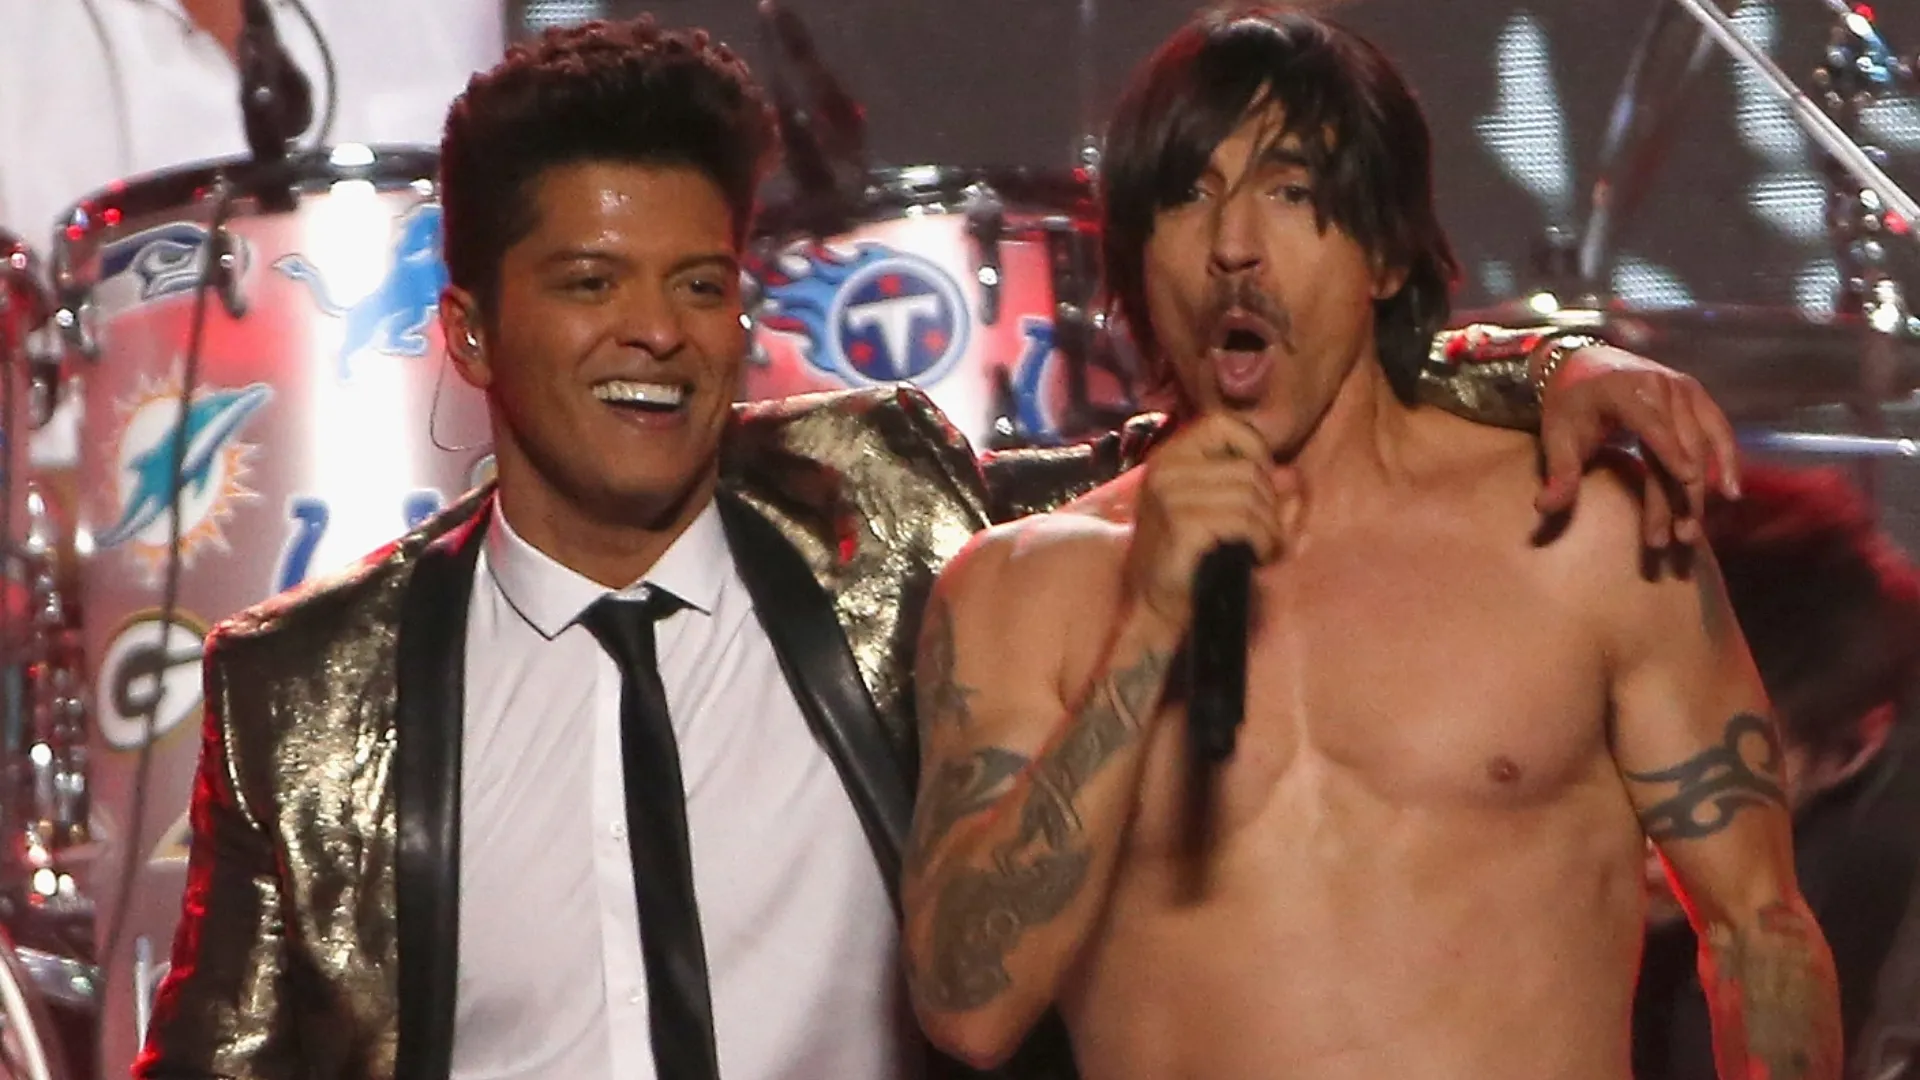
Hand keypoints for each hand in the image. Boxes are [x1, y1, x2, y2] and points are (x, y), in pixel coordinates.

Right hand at [1125, 414, 1300, 626]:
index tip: (1261, 488)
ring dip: (1269, 529)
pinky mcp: (1181, 524)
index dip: (1255, 450)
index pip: (1224, 425)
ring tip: (1264, 550)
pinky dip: (1261, 542)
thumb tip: (1293, 477)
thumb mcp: (1224, 513)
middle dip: (1270, 505)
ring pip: (1250, 495)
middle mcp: (1165, 469)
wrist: (1154, 604)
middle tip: (1267, 536)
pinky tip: (1255, 558)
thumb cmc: (1191, 556)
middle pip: (1248, 468)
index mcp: (1170, 457)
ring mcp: (1170, 495)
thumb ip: (1261, 490)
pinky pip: (1243, 521)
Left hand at [1535, 342, 1740, 546]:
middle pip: (1681, 442)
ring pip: (1703, 443)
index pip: (1651, 422)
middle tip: (1678, 536)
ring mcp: (1683, 388)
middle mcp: (1660, 384)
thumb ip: (1558, 472)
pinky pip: (1718, 430)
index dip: (1670, 449)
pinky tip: (1732, 493)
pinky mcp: (1696, 396)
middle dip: (1683, 492)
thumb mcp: (1556, 436)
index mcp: (1623, 390)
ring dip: (1705, 487)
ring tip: (1695, 529)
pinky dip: (1727, 460)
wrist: (1585, 366)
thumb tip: (1544, 508)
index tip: (1687, 479)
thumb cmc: (1569, 406)